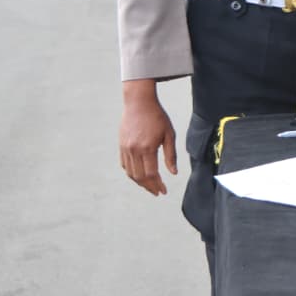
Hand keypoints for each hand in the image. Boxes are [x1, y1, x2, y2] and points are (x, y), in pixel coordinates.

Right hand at [118, 79, 177, 194]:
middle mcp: (134, 150)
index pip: (151, 174)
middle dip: (149, 187)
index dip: (157, 185)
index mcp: (147, 148)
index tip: (163, 191)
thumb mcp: (169, 134)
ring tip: (149, 186)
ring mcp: (125, 148)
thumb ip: (170, 155)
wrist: (138, 102)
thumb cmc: (157, 117)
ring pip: (130, 173)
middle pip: (140, 176)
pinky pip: (124, 165)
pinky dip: (131, 173)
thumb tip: (173, 173)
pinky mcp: (121, 145)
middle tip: (157, 192)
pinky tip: (139, 175)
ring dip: (140, 182)